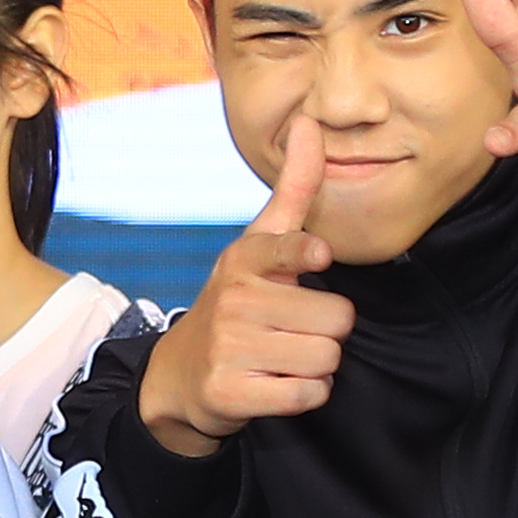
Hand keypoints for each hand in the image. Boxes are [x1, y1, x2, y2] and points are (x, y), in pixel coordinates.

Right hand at [136, 130, 350, 456]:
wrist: (180, 375)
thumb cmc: (237, 301)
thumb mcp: (259, 243)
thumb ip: (294, 186)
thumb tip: (306, 122)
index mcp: (245, 259)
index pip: (288, 247)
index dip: (308, 254)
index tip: (319, 256)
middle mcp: (234, 299)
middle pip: (337, 319)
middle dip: (327, 330)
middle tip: (293, 329)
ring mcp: (229, 348)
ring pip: (325, 358)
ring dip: (316, 365)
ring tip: (283, 356)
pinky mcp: (230, 393)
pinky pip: (307, 395)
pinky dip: (304, 395)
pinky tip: (276, 383)